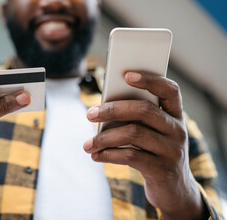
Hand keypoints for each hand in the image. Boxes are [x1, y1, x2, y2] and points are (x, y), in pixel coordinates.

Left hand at [83, 72, 207, 219]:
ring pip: (134, 134)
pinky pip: (130, 156)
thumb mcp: (153, 133)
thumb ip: (136, 119)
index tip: (126, 74)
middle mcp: (177, 130)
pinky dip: (109, 155)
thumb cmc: (155, 152)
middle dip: (112, 110)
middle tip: (89, 114)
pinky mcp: (161, 170)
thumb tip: (102, 108)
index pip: (169, 89)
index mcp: (175, 115)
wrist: (175, 189)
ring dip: (104, 138)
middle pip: (144, 110)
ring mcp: (171, 150)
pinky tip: (96, 156)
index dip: (149, 80)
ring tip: (87, 144)